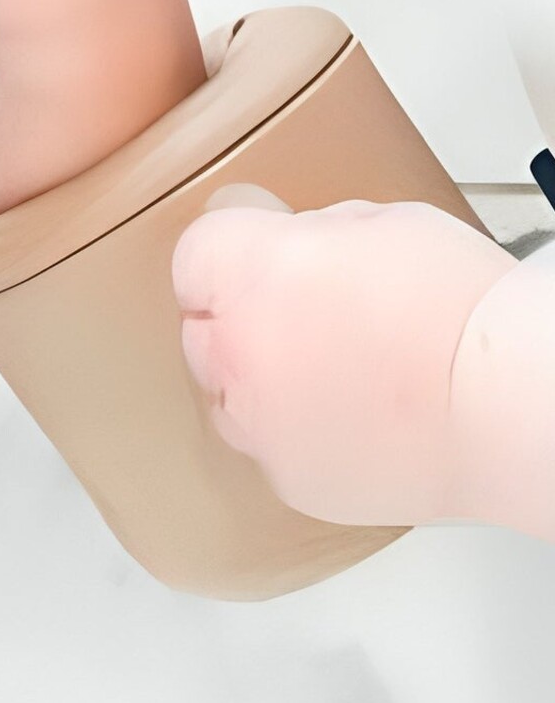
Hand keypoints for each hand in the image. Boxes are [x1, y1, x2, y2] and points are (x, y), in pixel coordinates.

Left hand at [171, 190, 513, 527]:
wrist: (508, 404)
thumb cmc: (459, 309)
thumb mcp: (378, 222)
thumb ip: (308, 235)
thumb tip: (284, 242)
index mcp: (248, 272)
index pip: (195, 255)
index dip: (235, 251)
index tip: (261, 254)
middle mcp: (236, 351)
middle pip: (204, 328)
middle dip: (243, 319)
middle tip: (312, 316)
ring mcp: (258, 424)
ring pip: (230, 395)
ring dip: (262, 382)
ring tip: (339, 374)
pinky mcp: (290, 480)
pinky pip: (272, 448)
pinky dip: (300, 435)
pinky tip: (356, 419)